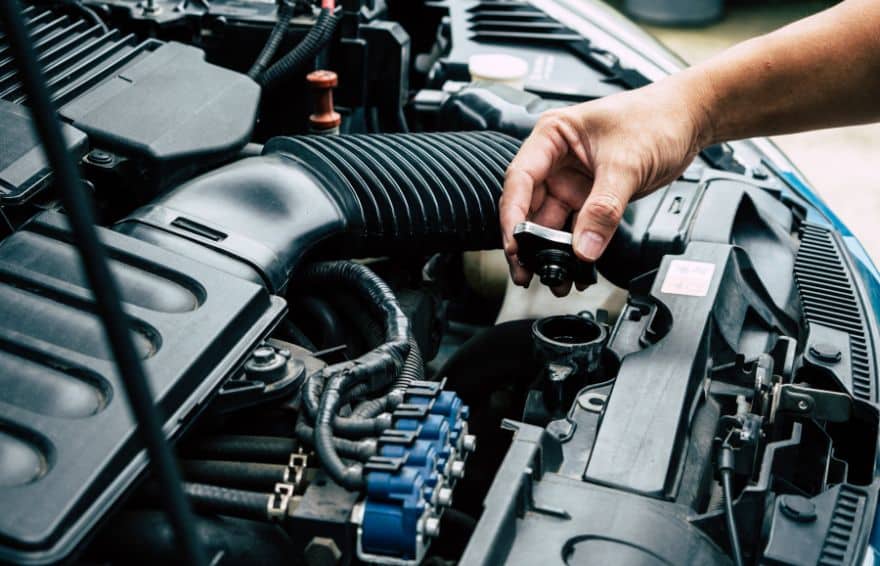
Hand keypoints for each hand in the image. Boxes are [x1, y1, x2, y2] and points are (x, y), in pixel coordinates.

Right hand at [499, 74, 713, 294]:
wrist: (689, 119)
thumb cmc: (656, 117)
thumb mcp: (627, 163)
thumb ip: (604, 208)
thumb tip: (584, 247)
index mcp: (553, 135)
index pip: (520, 178)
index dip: (513, 214)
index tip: (515, 243)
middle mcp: (556, 159)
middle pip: (530, 206)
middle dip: (528, 242)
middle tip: (526, 271)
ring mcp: (572, 180)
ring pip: (551, 223)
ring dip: (551, 252)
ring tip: (555, 278)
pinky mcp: (590, 197)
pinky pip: (577, 228)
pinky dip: (576, 249)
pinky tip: (577, 268)